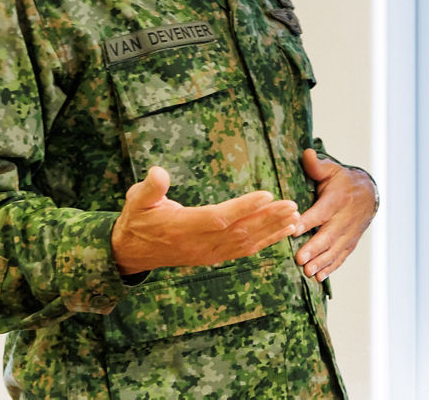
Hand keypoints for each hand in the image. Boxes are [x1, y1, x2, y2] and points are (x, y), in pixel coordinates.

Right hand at [110, 166, 300, 275]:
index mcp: (183, 227)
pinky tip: (283, 232)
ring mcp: (208, 252)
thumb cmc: (137, 220)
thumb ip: (150, 187)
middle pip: (240, 231)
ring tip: (296, 218)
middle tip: (292, 204)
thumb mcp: (137, 200)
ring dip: (272, 230)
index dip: (244, 207)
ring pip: (246, 243)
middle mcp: (200, 243)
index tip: (266, 194)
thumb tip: (158, 172)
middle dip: (268, 218)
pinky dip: (266, 242)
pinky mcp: (213, 256)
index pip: (219, 217)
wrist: (132, 252)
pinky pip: (244, 251)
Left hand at [294, 149, 376, 282]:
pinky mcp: (351, 241)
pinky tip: (319, 276)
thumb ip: (317, 166)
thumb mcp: (331, 170)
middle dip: (315, 247)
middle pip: (329, 234)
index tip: (293, 229)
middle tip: (300, 258)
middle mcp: (344, 217)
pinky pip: (342, 255)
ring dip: (322, 261)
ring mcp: (349, 232)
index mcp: (337, 199)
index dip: (308, 220)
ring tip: (308, 271)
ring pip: (335, 248)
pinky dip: (332, 267)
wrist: (368, 193)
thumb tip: (306, 154)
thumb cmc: (342, 181)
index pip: (322, 211)